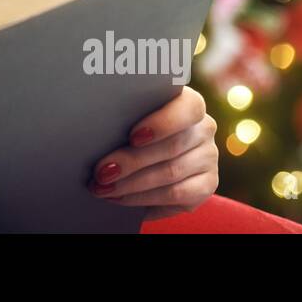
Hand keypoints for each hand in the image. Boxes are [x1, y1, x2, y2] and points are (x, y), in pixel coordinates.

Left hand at [87, 85, 218, 221]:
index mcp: (188, 103)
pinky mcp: (207, 185)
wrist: (147, 156)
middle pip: (171, 146)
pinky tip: (119, 198)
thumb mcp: (130, 115)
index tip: (133, 136)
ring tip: (103, 187)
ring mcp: (208, 157)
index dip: (162, 123)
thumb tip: (93, 124)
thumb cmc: (131, 126)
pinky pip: (175, 195)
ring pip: (170, 173)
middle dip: (131, 161)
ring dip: (131, 184)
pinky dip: (143, 199)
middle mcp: (204, 128)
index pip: (189, 107)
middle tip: (101, 171)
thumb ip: (125, 114)